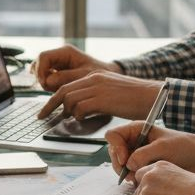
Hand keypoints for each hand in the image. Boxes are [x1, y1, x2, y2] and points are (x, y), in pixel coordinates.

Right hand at [33, 45, 120, 90]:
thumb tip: (47, 81)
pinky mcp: (57, 71)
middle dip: (42, 77)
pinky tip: (54, 90)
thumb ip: (66, 78)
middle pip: (39, 63)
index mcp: (66, 51)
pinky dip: (47, 84)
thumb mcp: (84, 77)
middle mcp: (59, 55)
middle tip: (51, 90)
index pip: (43, 56)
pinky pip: (45, 76)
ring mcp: (57, 63)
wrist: (107, 79)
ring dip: (45, 82)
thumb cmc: (99, 75)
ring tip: (57, 90)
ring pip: (40, 71)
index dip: (40, 70)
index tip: (44, 84)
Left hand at [38, 71, 162, 119]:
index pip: (66, 85)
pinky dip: (80, 115)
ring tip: (77, 119)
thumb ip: (93, 96)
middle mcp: (93, 78)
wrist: (152, 96)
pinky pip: (81, 107)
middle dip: (50, 106)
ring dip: (70, 112)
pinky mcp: (103, 98)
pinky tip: (87, 118)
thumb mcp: (110, 92)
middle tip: (42, 117)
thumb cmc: (134, 99)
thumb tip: (79, 109)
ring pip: (70, 100)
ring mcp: (98, 87)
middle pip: (63, 91)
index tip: (45, 110)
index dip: (52, 99)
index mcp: (94, 75)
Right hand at [106, 122, 194, 177]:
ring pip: (119, 163)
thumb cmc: (183, 146)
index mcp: (136, 129)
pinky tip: (140, 179)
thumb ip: (143, 154)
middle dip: (120, 164)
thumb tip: (128, 165)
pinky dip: (131, 177)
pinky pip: (128, 171)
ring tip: (137, 178)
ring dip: (125, 172)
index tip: (125, 160)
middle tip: (131, 174)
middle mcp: (133, 140)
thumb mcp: (163, 148)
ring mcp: (136, 152)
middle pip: (113, 151)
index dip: (115, 148)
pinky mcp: (141, 164)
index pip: (113, 135)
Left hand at [133, 162, 194, 194]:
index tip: (155, 190)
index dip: (149, 183)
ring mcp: (145, 192)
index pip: (143, 173)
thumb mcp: (181, 174)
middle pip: (139, 186)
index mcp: (158, 166)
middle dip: (146, 193)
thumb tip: (162, 187)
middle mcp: (148, 176)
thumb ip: (167, 178)